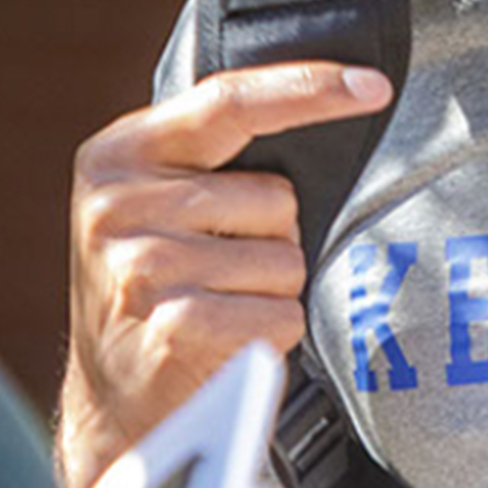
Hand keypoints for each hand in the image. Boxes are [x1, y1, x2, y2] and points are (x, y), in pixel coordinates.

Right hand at [59, 61, 390, 487]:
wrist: (114, 402)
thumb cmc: (158, 292)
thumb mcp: (157, 205)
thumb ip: (211, 159)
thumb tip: (324, 106)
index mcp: (119, 154)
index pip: (228, 101)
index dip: (308, 88)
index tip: (373, 84)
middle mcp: (118, 203)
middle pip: (275, 196)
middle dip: (271, 237)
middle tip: (217, 272)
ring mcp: (141, 265)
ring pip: (285, 259)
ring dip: (270, 290)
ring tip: (216, 308)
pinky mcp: (173, 326)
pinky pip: (280, 312)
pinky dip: (271, 332)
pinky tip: (224, 342)